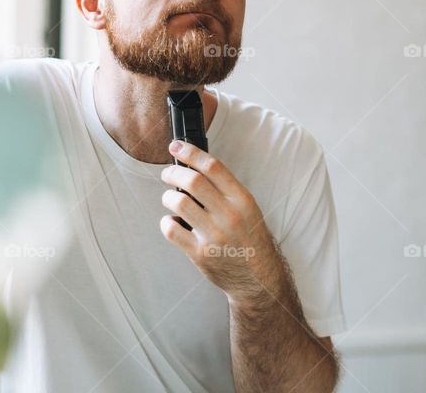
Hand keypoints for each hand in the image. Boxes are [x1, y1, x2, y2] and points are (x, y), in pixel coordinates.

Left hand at [159, 140, 280, 301]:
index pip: (212, 166)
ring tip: (170, 200)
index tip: (176, 146)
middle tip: (167, 174)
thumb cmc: (250, 239)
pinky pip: (171, 229)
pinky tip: (173, 222)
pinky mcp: (199, 254)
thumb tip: (193, 167)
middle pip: (191, 181)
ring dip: (168, 197)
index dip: (190, 152)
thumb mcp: (247, 208)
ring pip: (178, 202)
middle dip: (172, 173)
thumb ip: (224, 189)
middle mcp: (228, 215)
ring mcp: (213, 235)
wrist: (258, 278)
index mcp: (241, 199)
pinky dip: (166, 222)